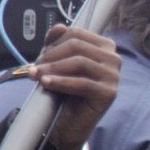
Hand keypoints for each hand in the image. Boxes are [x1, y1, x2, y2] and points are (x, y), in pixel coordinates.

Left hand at [32, 24, 119, 149]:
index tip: (40, 56)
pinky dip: (60, 82)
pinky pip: (82, 83)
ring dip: (53, 68)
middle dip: (51, 55)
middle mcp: (114, 59)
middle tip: (35, 68)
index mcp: (105, 47)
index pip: (77, 33)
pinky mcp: (109, 93)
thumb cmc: (66, 91)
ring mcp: (114, 76)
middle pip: (77, 46)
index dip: (54, 43)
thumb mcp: (58, 62)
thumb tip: (59, 27)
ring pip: (79, 62)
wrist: (70, 123)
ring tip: (36, 76)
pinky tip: (46, 83)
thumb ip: (57, 44)